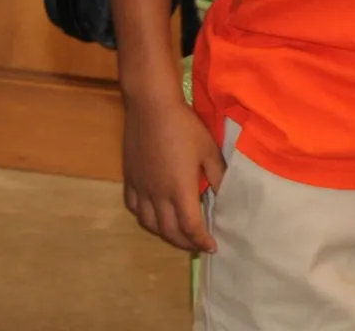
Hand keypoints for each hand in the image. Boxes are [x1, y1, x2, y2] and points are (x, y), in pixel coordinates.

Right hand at [122, 91, 226, 252]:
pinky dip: (145, 217)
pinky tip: (153, 214)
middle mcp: (158, 195)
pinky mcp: (129, 179)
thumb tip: (225, 195)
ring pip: (149, 224)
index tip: (211, 247)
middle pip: (169, 231)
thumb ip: (217, 175)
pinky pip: (134, 208)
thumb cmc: (184, 127)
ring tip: (177, 233)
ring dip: (164, 234)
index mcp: (180, 190)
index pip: (191, 227)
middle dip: (185, 243)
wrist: (151, 108)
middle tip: (197, 244)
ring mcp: (141, 188)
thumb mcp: (208, 150)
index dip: (201, 241)